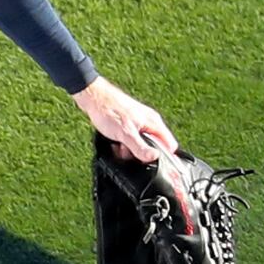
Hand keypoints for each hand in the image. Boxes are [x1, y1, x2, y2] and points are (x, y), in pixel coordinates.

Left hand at [74, 76, 192, 223]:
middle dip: (141, 155)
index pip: (169, 145)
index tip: (155, 166)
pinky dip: (123, 145)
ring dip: (129, 150)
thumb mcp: (125, 134)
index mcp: (154, 123)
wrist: (94, 98)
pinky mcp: (129, 125)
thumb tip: (154, 157)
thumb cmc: (109, 111)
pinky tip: (114, 143)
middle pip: (153, 147)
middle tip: (128, 153)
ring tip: (118, 146)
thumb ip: (140, 147)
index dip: (165, 157)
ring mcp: (139, 123)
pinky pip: (130, 141)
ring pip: (140, 145)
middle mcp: (149, 123)